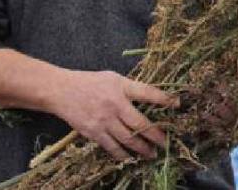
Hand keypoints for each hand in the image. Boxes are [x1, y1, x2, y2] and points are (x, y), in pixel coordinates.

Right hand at [48, 70, 177, 160]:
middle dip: (155, 134)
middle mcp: (114, 104)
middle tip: (166, 142)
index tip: (177, 104)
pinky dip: (122, 154)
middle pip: (139, 123)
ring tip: (152, 154)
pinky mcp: (93, 132)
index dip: (164, 99)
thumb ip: (131, 88)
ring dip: (142, 148)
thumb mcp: (113, 78)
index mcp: (121, 87)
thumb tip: (152, 97)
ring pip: (127, 139)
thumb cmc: (90, 82)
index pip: (147, 93)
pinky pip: (111, 147)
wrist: (60, 91)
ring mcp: (103, 120)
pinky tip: (131, 158)